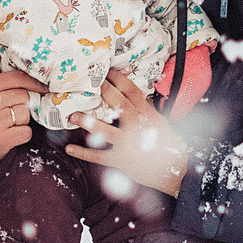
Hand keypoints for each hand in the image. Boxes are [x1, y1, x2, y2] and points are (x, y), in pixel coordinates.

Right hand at [0, 51, 45, 158]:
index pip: (18, 77)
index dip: (34, 82)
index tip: (44, 87)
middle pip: (24, 96)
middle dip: (26, 104)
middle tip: (16, 110)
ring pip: (25, 113)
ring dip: (24, 120)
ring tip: (12, 123)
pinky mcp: (0, 138)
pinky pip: (26, 131)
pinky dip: (24, 134)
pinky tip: (13, 134)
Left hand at [66, 69, 190, 197]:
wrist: (173, 172)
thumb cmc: (165, 144)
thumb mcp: (160, 123)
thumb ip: (145, 109)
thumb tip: (131, 93)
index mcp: (147, 115)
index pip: (133, 92)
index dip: (119, 80)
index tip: (107, 70)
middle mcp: (138, 127)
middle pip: (120, 105)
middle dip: (105, 92)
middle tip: (89, 83)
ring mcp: (129, 144)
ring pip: (107, 131)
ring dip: (89, 123)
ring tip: (73, 116)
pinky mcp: (122, 160)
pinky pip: (100, 156)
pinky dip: (84, 153)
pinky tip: (69, 149)